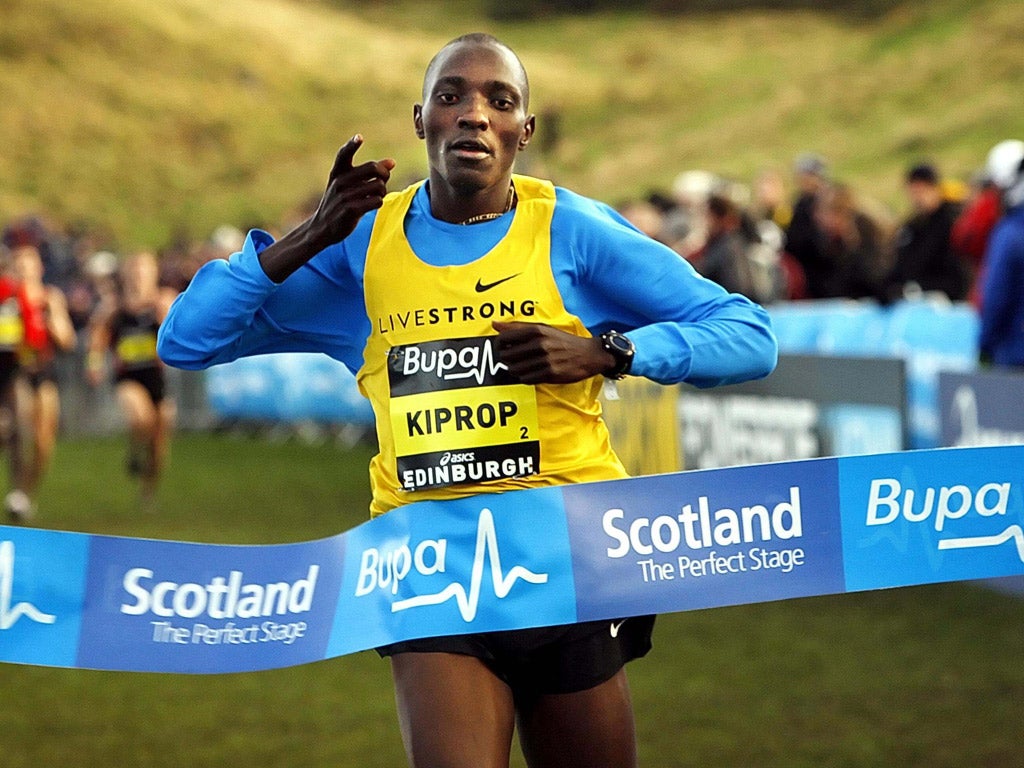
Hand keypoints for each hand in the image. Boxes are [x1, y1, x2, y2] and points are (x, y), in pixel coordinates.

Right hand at [308, 135, 395, 248]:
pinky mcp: (350, 210)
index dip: (352, 145)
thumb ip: (370, 173)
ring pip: (378, 186)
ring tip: (376, 196)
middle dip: (384, 174)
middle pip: (373, 168)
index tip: (359, 138)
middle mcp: (339, 181)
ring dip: (382, 192)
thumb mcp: (349, 185)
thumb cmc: (341, 202)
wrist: (322, 228)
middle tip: (383, 182)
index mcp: (338, 172)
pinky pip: (376, 201)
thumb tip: (392, 162)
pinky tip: (371, 205)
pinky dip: (378, 203)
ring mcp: (344, 196)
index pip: (343, 154)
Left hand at [492, 321, 614, 383]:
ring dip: (515, 370)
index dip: (498, 345)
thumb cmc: (562, 341)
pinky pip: (526, 379)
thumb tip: (495, 325)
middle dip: (506, 359)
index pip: (504, 338)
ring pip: (515, 369)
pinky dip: (525, 378)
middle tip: (512, 359)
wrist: (588, 354)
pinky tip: (530, 373)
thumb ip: (518, 327)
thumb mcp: (543, 329)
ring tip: (522, 367)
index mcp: (536, 330)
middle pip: (507, 356)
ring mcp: (545, 360)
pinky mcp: (550, 374)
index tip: (501, 348)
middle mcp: (540, 344)